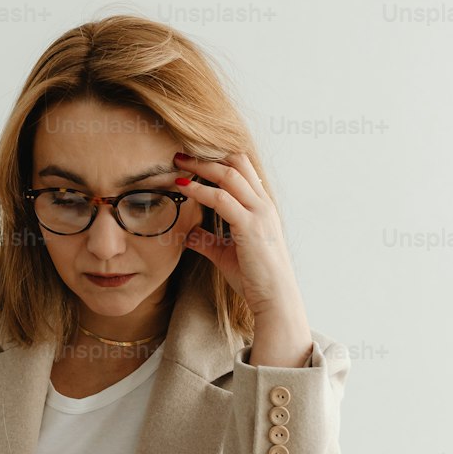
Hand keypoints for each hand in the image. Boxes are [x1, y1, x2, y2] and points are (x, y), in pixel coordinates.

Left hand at [172, 150, 307, 323]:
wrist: (275, 300)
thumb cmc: (255, 279)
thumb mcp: (226, 254)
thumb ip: (208, 240)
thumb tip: (189, 234)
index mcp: (262, 207)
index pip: (242, 170)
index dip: (217, 159)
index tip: (192, 158)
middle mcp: (263, 204)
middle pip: (237, 164)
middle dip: (207, 155)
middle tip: (180, 154)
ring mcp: (259, 213)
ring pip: (229, 175)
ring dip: (200, 166)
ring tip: (177, 163)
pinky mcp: (250, 226)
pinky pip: (221, 199)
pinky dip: (199, 189)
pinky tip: (181, 187)